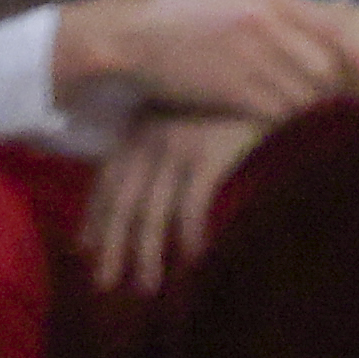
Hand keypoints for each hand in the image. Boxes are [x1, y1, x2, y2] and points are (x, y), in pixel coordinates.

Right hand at [72, 0, 358, 124]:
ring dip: (307, 112)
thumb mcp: (232, 2)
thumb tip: (316, 38)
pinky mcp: (238, 89)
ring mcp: (254, 57)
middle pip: (325, 68)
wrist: (134, 38)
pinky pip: (278, 115)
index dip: (357, 57)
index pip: (332, 29)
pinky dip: (281, 124)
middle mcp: (267, 23)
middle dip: (335, 91)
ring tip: (307, 122)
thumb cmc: (185, 25)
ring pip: (303, 95)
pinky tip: (274, 128)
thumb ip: (274, 16)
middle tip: (343, 107)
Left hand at [81, 110, 267, 296]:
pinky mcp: (209, 153)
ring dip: (146, 253)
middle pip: (123, 201)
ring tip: (145, 286)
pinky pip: (191, 203)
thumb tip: (162, 183)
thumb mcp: (189, 117)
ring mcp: (179, 145)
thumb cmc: (234, 100)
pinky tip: (189, 258)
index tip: (87, 250)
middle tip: (104, 284)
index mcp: (141, 128)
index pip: (108, 180)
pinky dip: (188, 234)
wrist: (271, 70)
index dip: (96, 218)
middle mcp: (151, 137)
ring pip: (151, 210)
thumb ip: (171, 145)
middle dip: (111, 246)